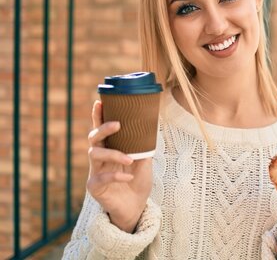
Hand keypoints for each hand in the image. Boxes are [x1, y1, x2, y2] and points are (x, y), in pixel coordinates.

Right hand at [86, 100, 152, 232]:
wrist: (135, 207)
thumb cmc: (137, 181)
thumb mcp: (144, 162)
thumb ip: (143, 147)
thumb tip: (150, 129)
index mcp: (110, 148)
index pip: (102, 129)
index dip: (99, 116)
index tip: (99, 101)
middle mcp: (100, 158)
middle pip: (93, 138)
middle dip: (103, 128)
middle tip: (118, 124)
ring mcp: (95, 171)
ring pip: (94, 154)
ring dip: (113, 154)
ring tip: (129, 159)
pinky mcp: (95, 187)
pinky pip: (101, 178)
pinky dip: (116, 175)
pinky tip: (128, 176)